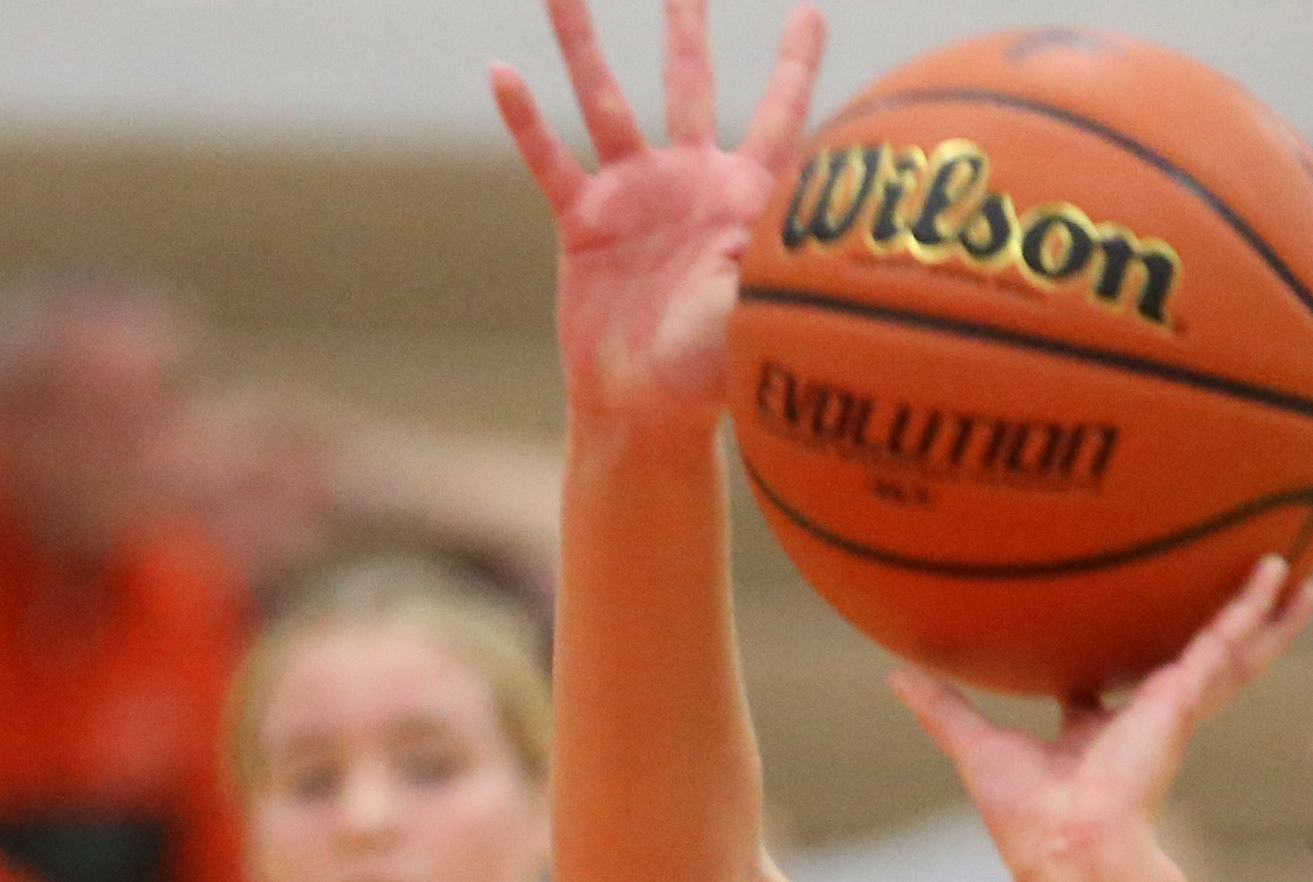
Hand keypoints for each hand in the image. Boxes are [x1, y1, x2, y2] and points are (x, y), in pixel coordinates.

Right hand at [492, 0, 826, 438]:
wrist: (645, 410)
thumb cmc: (710, 374)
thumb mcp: (745, 316)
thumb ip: (755, 270)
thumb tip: (771, 238)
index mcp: (742, 198)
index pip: (779, 117)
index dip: (795, 65)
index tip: (811, 10)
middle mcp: (687, 181)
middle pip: (688, 82)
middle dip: (686, 24)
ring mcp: (632, 195)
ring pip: (603, 98)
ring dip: (581, 39)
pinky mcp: (583, 221)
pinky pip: (550, 159)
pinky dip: (524, 119)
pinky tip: (501, 70)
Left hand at [888, 555, 1312, 881]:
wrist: (1065, 848)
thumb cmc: (1026, 819)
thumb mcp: (975, 745)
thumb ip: (942, 706)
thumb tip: (895, 672)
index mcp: (1100, 731)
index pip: (1116, 682)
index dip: (1121, 652)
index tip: (1126, 619)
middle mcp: (1143, 718)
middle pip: (1191, 660)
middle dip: (1221, 630)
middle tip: (1251, 595)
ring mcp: (1171, 708)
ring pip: (1229, 651)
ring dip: (1263, 615)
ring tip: (1298, 576)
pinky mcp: (1182, 701)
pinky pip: (1225, 643)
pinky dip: (1253, 610)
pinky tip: (1281, 576)